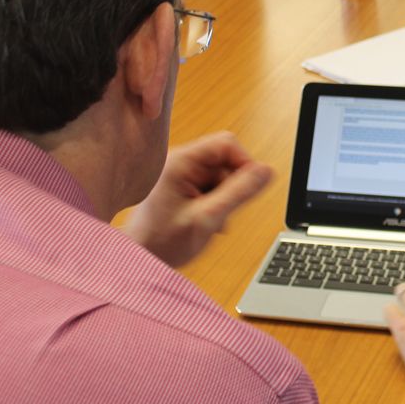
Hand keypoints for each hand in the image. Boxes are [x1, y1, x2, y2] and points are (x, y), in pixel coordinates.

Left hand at [123, 132, 270, 266]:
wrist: (138, 260)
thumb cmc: (162, 243)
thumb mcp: (207, 217)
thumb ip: (239, 192)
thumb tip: (266, 171)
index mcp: (181, 161)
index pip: (227, 144)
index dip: (244, 163)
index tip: (249, 188)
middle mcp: (180, 161)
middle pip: (226, 160)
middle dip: (232, 186)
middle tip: (222, 211)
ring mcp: (180, 173)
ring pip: (221, 175)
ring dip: (224, 197)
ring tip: (210, 220)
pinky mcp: (182, 185)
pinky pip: (212, 185)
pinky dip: (215, 202)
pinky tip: (205, 219)